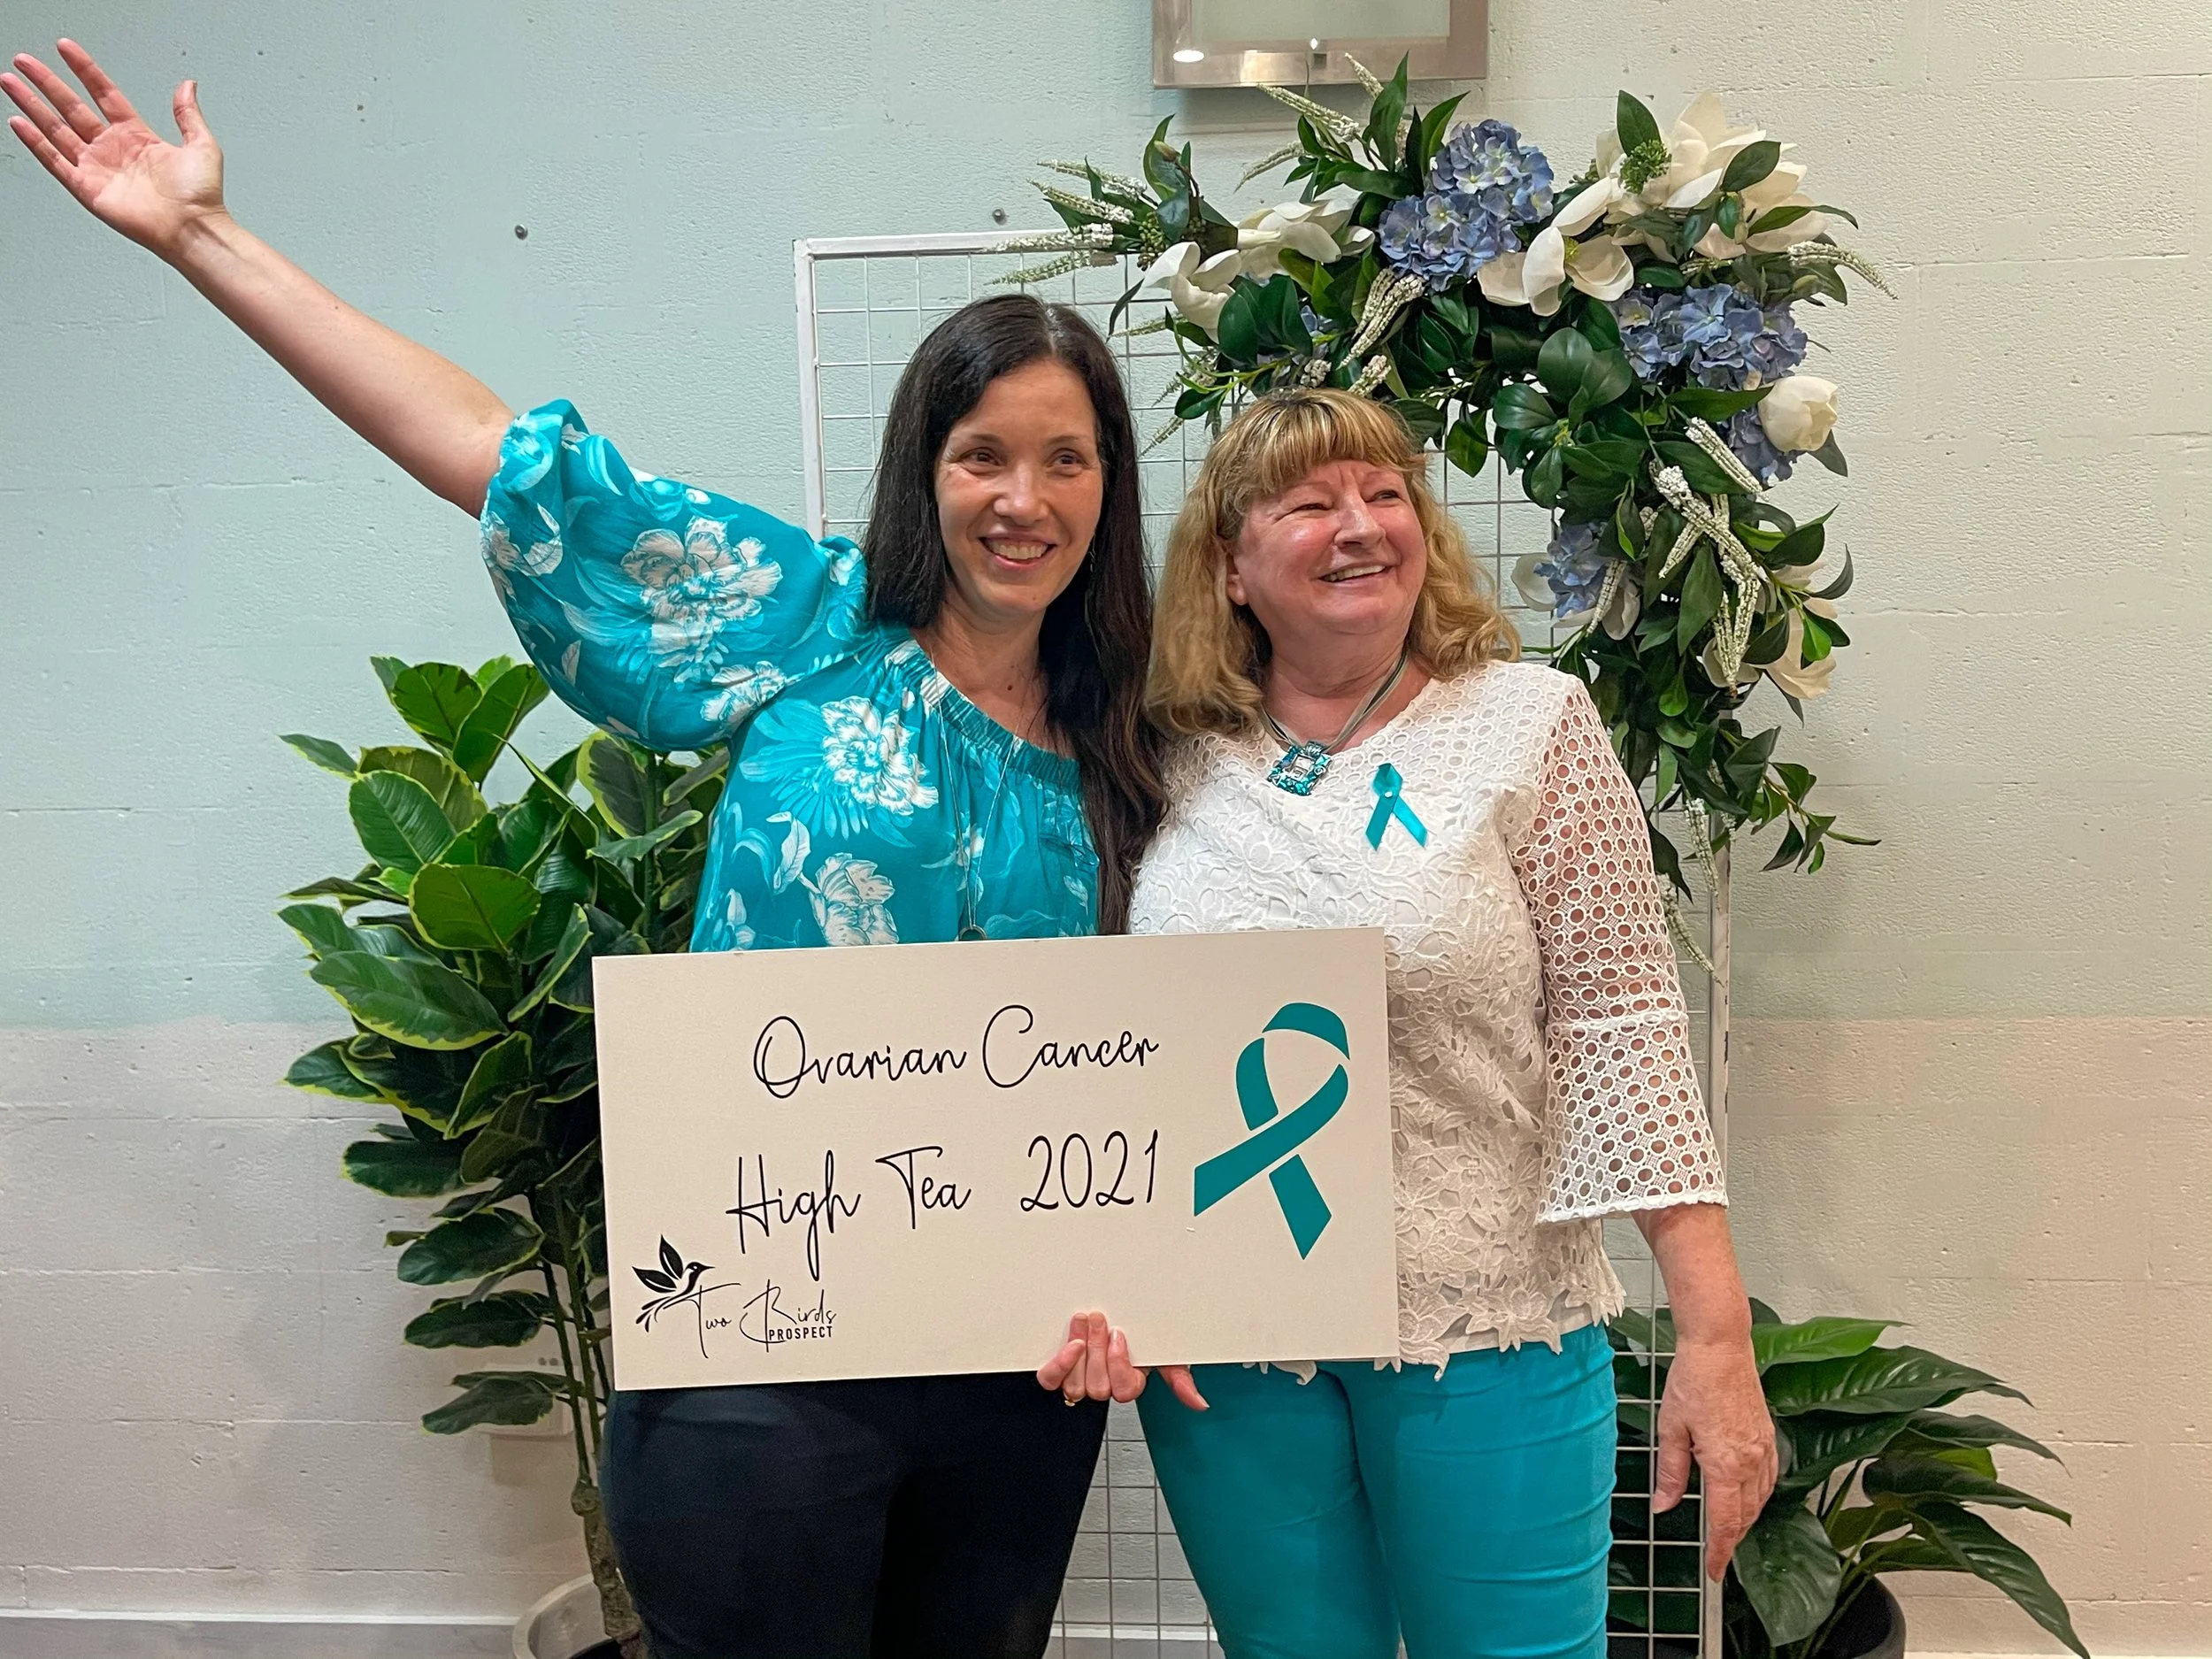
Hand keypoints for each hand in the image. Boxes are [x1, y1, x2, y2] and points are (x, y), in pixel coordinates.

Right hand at [6, 40, 226, 258]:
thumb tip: (187, 86)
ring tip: (10, 82)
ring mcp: (98, 168)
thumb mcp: (201, 145)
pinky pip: (55, 161)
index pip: (103, 93)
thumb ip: (188, 114)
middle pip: (71, 107)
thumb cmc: (201, 196)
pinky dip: (36, 142)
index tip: (65, 49)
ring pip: (56, 129)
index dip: (84, 70)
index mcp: (138, 137)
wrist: (193, 229)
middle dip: (46, 83)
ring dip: (32, 105)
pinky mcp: (88, 189)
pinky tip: (19, 122)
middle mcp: (113, 150)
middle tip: (25, 61)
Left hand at [1036, 1310, 1207, 1409]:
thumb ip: (1179, 1376)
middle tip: (1100, 1320)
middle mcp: (1103, 1384)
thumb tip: (1200, 1404)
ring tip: (1083, 1321)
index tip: (1120, 1335)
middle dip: (1098, 1350)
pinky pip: (1051, 1381)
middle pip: (1099, 1387)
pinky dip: (1058, 1365)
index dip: (1119, 1366)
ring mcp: (1078, 1378)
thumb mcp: (1164, 1349)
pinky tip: (1068, 1344)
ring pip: (1076, 1386)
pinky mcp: (1056, 1371)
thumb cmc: (1140, 1332)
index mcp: (1129, 1381)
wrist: (1111, 1310)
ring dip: (1079, 1352)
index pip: (1124, 1390)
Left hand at [1653, 1332, 1776, 1579]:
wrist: (1720, 1346)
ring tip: (1729, 1531)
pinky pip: (1769, 1477)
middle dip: (1732, 1539)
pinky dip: (1759, 1495)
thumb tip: (1663, 1506)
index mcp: (1725, 1464)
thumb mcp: (1670, 1428)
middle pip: (1746, 1515)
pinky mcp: (1768, 1435)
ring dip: (1746, 1519)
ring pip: (1760, 1499)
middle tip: (1717, 1555)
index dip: (1720, 1551)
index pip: (1726, 1522)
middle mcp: (1750, 1460)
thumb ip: (1670, 1472)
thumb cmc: (1692, 1380)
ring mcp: (1763, 1448)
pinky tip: (1748, 1496)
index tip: (1714, 1571)